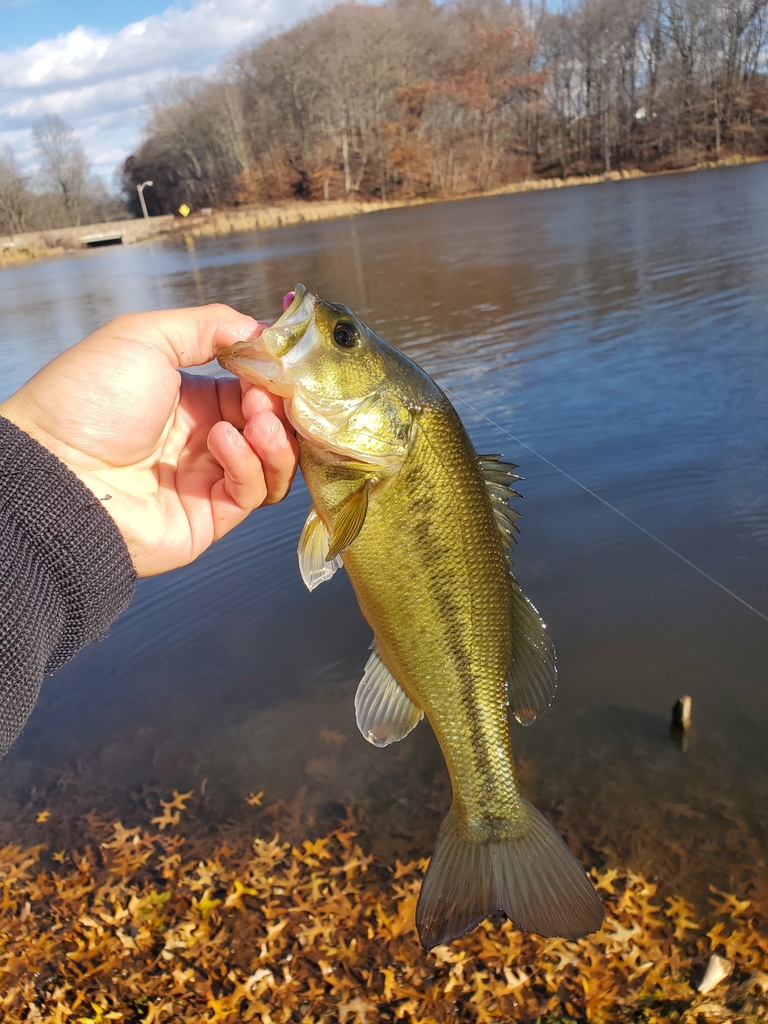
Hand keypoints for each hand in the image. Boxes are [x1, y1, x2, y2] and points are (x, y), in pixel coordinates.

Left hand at [0, 305, 298, 576]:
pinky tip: (222, 442)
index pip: (252, 389)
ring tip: (256, 420)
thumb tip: (263, 330)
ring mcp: (207, 481)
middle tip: (270, 395)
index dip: (271, 378)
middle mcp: (201, 442)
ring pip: (271, 465)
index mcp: (188, 400)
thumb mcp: (145, 336)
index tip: (282, 364)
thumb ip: (208, 326)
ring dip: (274, 439)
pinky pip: (251, 494)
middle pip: (270, 428)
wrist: (52, 468)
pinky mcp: (209, 518)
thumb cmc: (86, 399)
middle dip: (279, 408)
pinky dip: (248, 465)